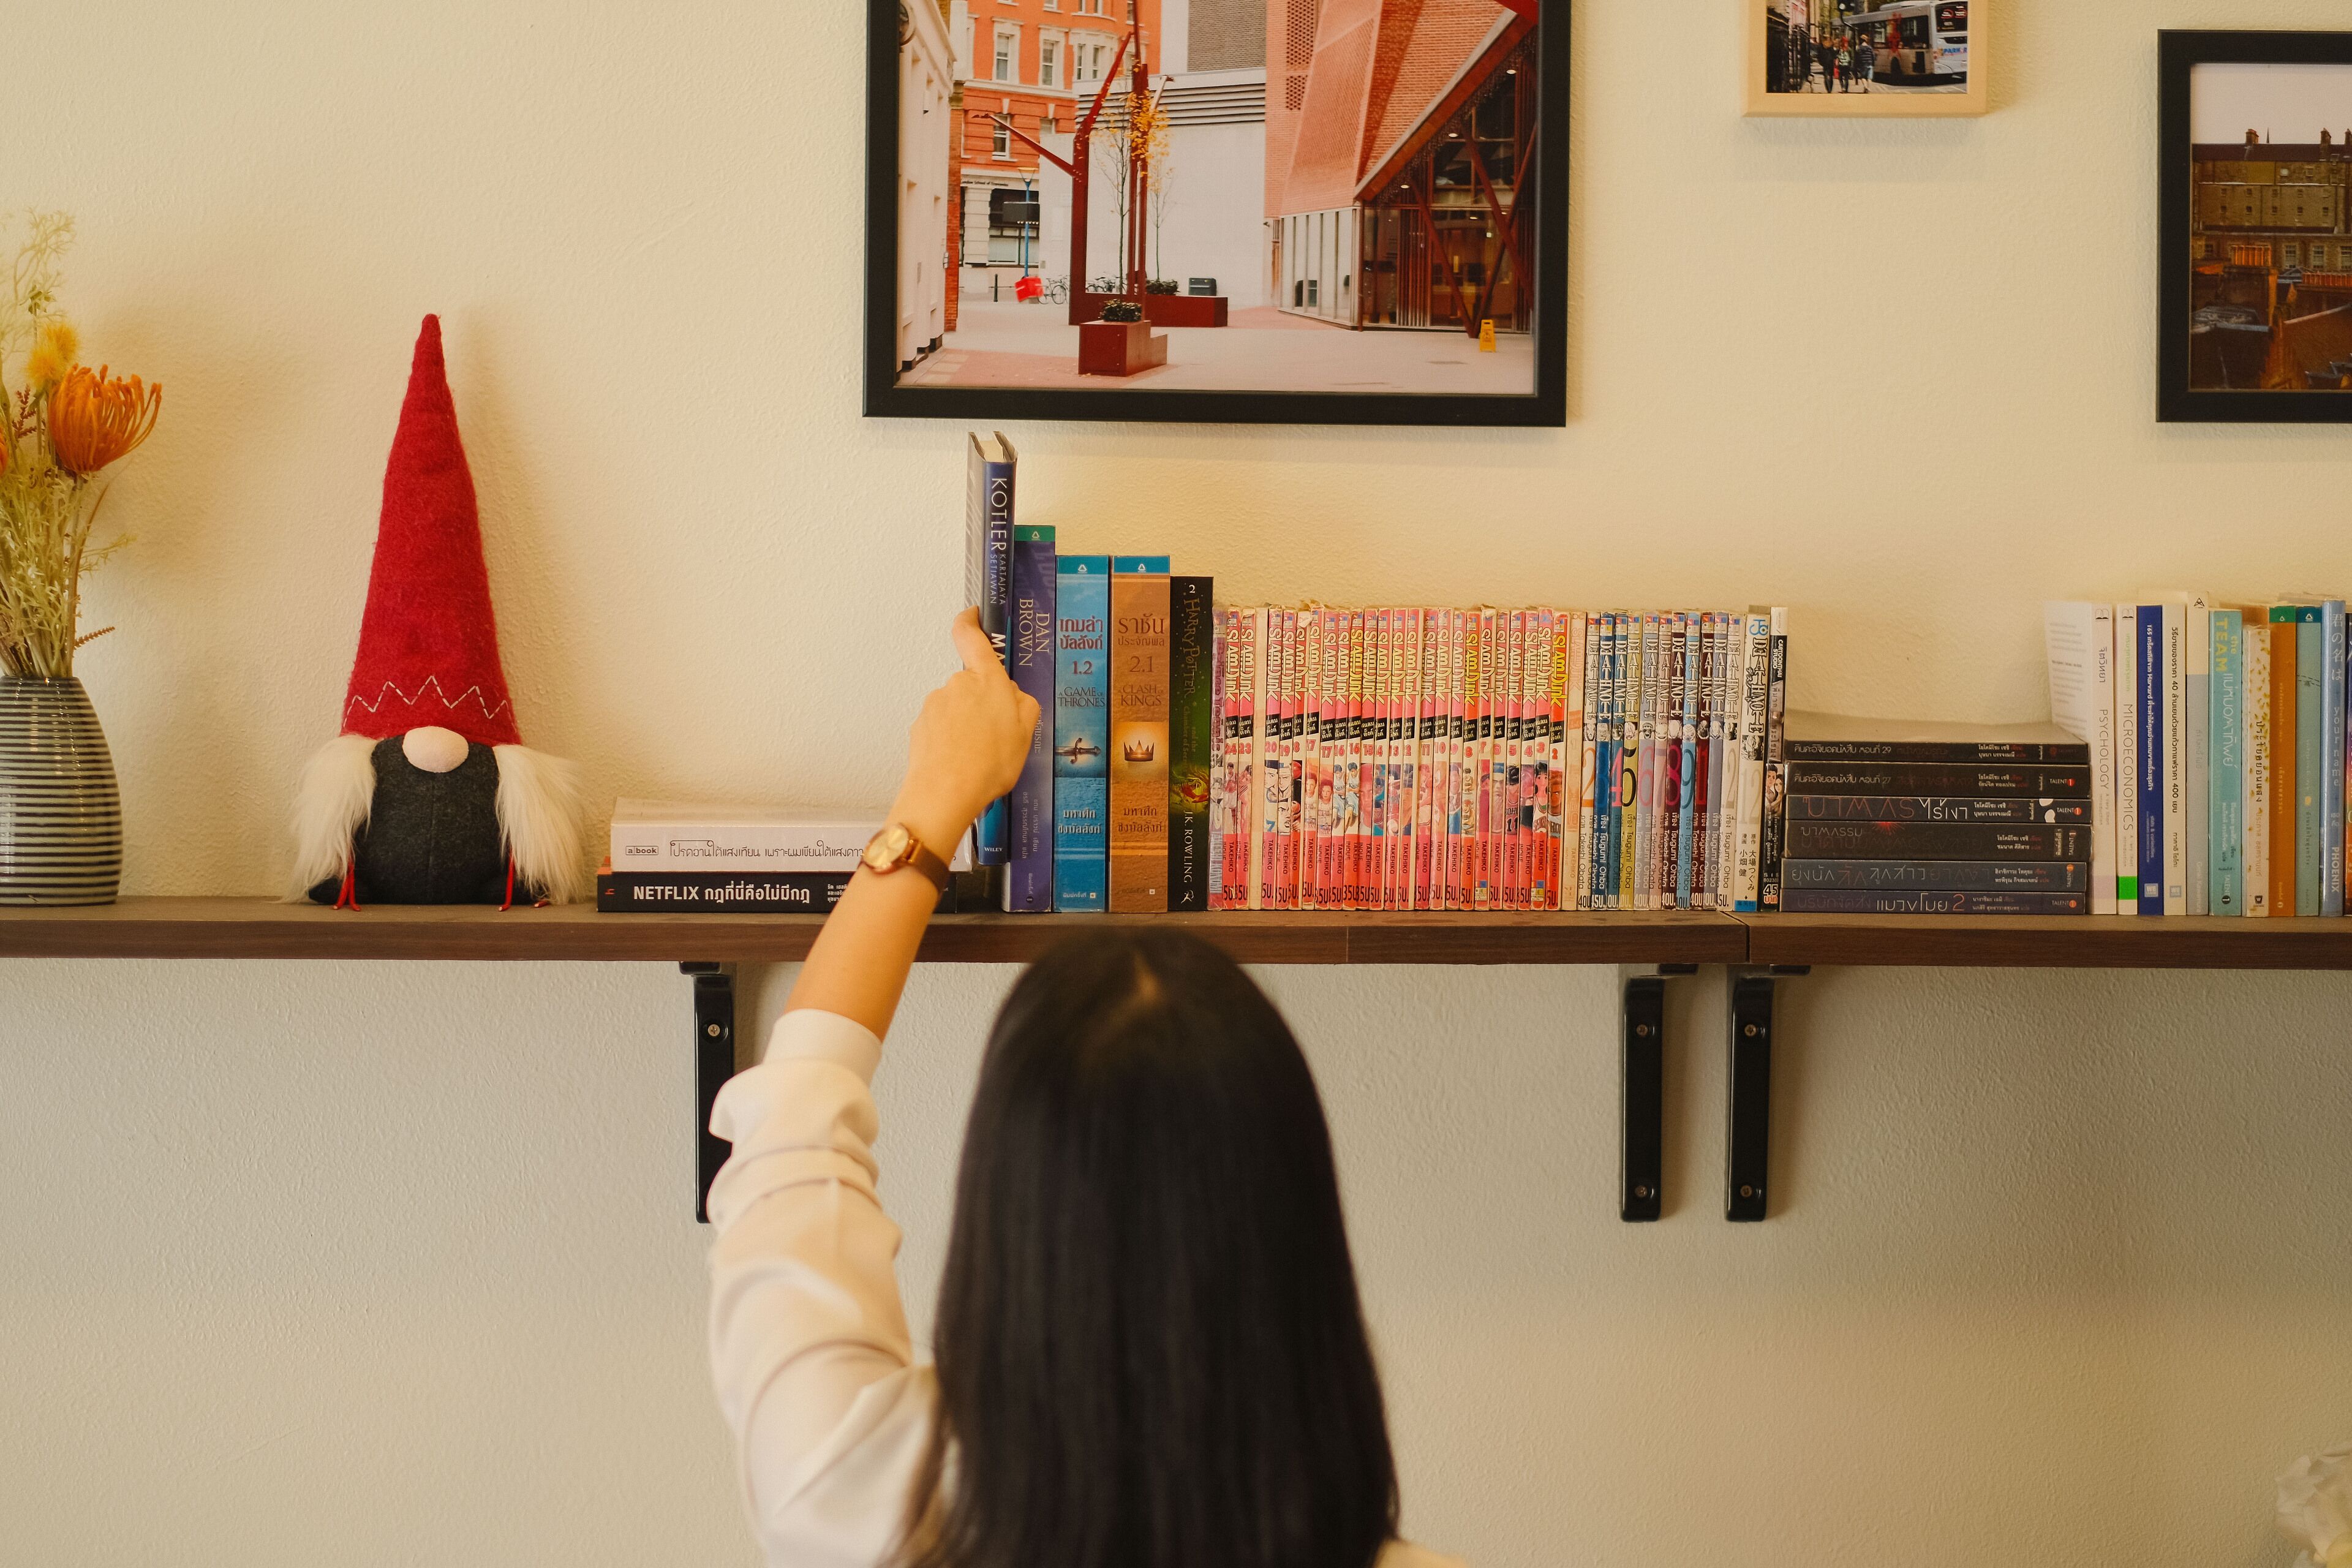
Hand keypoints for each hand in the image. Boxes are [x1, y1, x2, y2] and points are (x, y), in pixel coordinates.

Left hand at [890, 608, 1039, 851]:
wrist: (945, 793)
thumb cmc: (988, 763)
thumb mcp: (1025, 733)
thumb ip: (1023, 705)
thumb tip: (1014, 696)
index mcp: (987, 679)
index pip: (971, 636)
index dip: (969, 620)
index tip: (973, 615)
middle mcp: (957, 685)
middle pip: (973, 685)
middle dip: (984, 704)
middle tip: (998, 735)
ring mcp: (935, 705)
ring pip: (957, 709)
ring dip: (968, 726)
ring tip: (980, 757)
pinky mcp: (920, 727)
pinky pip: (942, 729)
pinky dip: (952, 742)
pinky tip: (962, 764)